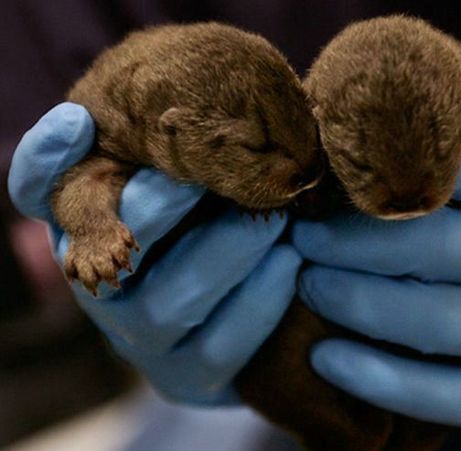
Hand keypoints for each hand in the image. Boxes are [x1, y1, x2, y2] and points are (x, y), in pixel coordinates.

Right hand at [8, 103, 301, 403]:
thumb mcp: (202, 179)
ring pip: (165, 305)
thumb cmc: (219, 219)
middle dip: (161, 209)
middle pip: (106, 250)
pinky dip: (258, 300)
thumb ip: (187, 154)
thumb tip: (195, 114)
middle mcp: (100, 284)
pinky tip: (289, 262)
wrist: (249, 308)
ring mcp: (138, 338)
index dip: (47, 161)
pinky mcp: (184, 376)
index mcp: (89, 227)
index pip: (40, 193)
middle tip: (220, 175)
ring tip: (272, 220)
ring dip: (225, 254)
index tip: (80, 123)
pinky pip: (217, 347)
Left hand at [292, 133, 460, 432]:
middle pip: (452, 248)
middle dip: (362, 245)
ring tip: (309, 285)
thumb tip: (342, 137)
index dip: (397, 171)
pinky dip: (382, 380)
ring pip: (449, 322)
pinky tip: (326, 358)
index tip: (331, 175)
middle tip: (305, 239)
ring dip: (364, 305)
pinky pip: (453, 396)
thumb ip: (441, 160)